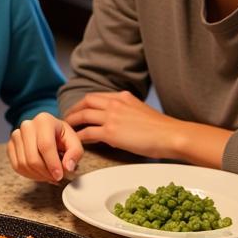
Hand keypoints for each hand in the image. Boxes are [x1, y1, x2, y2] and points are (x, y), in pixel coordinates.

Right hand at [7, 113, 82, 182]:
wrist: (46, 132)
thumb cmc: (60, 136)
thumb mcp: (74, 141)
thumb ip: (75, 153)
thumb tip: (67, 167)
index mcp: (44, 120)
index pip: (45, 145)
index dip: (52, 164)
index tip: (59, 176)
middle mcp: (27, 125)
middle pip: (32, 157)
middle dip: (45, 173)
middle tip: (56, 178)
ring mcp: (15, 135)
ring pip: (23, 164)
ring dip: (37, 175)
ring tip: (49, 176)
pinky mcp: (10, 145)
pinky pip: (16, 166)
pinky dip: (28, 175)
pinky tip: (39, 174)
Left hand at [62, 91, 176, 158]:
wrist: (171, 135)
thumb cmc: (162, 129)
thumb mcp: (142, 111)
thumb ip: (128, 112)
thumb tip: (119, 122)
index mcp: (123, 96)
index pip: (97, 96)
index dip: (84, 103)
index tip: (79, 109)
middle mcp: (115, 103)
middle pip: (86, 101)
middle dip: (74, 109)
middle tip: (67, 117)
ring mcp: (112, 117)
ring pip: (83, 115)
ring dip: (72, 121)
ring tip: (66, 129)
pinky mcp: (111, 132)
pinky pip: (87, 132)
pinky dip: (79, 136)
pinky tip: (76, 141)